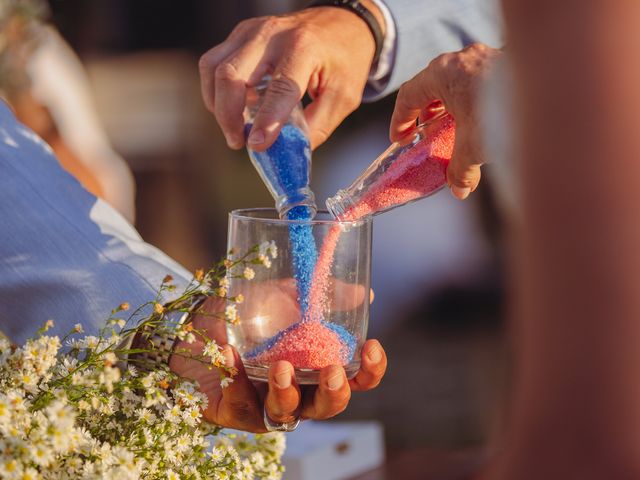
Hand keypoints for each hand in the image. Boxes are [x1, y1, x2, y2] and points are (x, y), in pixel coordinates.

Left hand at [169, 286, 385, 432]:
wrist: (193, 320)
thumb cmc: (245, 311)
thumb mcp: (284, 295)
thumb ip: (321, 294)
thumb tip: (365, 293)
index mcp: (315, 367)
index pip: (355, 380)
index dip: (370, 370)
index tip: (372, 346)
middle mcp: (297, 390)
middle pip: (327, 406)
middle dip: (335, 393)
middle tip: (333, 371)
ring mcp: (264, 404)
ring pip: (286, 413)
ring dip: (287, 393)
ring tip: (281, 367)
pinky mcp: (233, 410)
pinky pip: (239, 401)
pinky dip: (236, 378)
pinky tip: (229, 354)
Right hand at [199, 2, 383, 150]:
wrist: (340, 21)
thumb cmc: (344, 60)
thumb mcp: (343, 96)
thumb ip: (317, 126)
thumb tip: (290, 154)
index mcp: (304, 48)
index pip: (280, 87)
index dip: (266, 120)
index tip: (257, 145)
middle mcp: (272, 35)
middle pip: (232, 75)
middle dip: (228, 116)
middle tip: (239, 142)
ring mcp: (251, 31)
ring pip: (214, 68)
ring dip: (217, 105)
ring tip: (235, 129)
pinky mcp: (240, 34)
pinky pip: (213, 63)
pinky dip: (216, 90)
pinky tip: (232, 108)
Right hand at [389, 43, 500, 199]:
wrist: (550, 92)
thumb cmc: (502, 111)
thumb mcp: (473, 146)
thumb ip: (461, 168)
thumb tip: (459, 189)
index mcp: (441, 73)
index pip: (409, 95)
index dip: (401, 120)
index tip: (401, 138)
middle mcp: (460, 60)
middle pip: (433, 87)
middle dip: (428, 114)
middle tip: (427, 136)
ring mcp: (484, 58)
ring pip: (458, 83)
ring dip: (452, 108)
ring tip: (455, 132)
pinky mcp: (505, 63)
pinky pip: (479, 82)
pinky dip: (474, 102)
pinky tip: (482, 122)